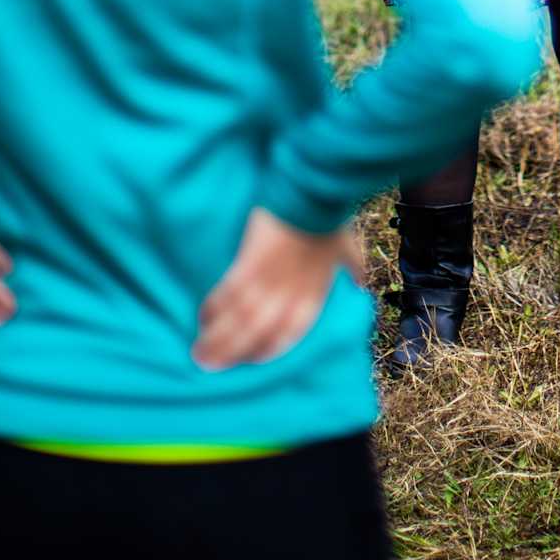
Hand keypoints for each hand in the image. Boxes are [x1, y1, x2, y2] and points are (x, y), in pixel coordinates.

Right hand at [194, 209, 363, 371]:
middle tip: (209, 365)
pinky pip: (228, 293)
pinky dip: (214, 307)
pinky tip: (202, 317)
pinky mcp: (251, 263)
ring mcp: (270, 281)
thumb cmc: (329, 218)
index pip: (289, 335)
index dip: (267, 350)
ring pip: (240, 320)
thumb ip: (353, 267)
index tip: (249, 359)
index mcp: (313, 295)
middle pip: (258, 335)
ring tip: (198, 352)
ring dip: (217, 339)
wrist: (313, 193)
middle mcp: (290, 295)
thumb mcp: (347, 247)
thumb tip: (360, 282)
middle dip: (232, 353)